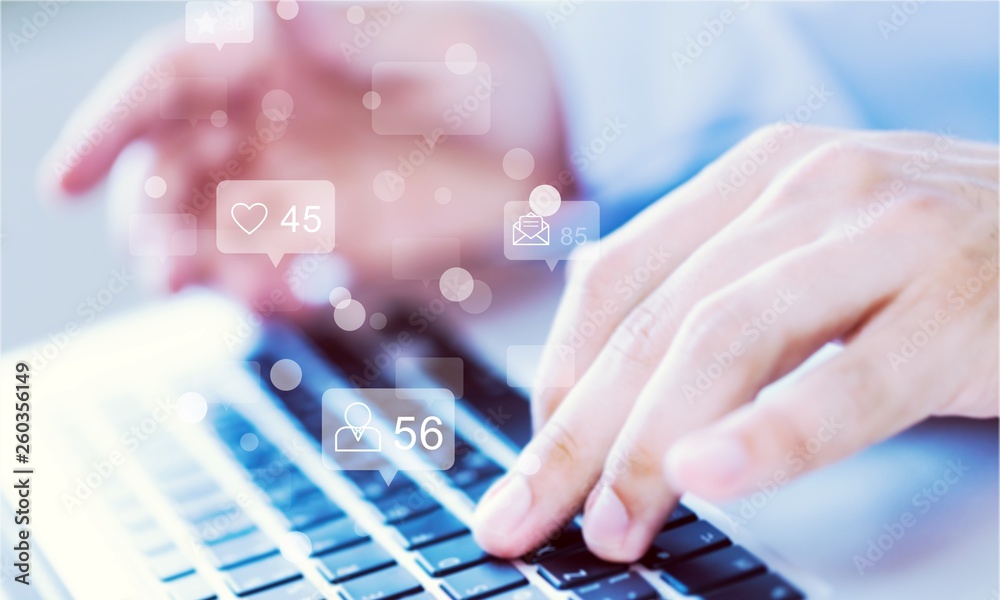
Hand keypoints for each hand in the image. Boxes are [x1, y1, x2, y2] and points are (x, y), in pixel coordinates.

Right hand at [42, 3, 566, 303]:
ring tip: (238, 287)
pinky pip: (272, 280)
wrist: (552, 166)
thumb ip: (366, 32)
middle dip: (150, 220)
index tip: (63, 182)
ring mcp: (295, 196)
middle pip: (168, 171)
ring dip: (199, 269)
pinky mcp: (327, 252)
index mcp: (280, 60)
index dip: (107, 128)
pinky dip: (268, 295)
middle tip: (170, 264)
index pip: (168, 83)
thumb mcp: (454, 43)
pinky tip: (294, 294)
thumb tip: (276, 11)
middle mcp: (270, 128)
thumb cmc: (506, 84)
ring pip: (206, 235)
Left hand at [472, 125, 997, 561]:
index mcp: (757, 178)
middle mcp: (808, 188)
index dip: (560, 374)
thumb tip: (605, 392)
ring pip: (726, 339)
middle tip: (527, 516)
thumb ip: (717, 303)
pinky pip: (851, 379)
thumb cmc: (936, 262)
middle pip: (654, 320)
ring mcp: (887, 233)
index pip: (617, 277)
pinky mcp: (959, 300)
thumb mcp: (808, 256)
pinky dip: (773, 432)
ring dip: (650, 444)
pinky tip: (711, 474)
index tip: (535, 456)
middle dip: (578, 433)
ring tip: (615, 524)